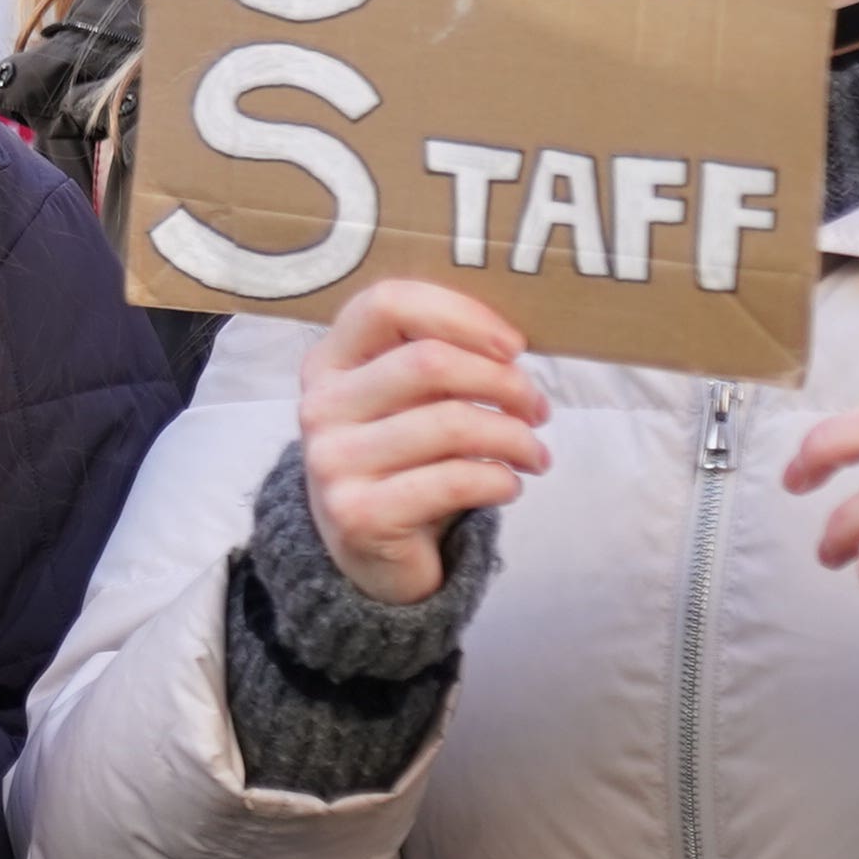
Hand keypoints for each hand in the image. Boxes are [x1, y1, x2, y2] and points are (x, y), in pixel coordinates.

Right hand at [297, 277, 546, 604]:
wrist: (366, 554)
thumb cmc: (403, 462)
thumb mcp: (404, 402)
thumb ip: (437, 363)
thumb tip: (512, 346)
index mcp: (330, 363)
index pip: (386, 304)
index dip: (459, 313)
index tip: (513, 345)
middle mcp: (321, 407)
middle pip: (429, 362)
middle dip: (504, 382)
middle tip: (537, 409)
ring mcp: (334, 463)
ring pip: (451, 423)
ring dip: (514, 438)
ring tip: (535, 454)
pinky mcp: (360, 515)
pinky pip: (454, 481)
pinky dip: (500, 480)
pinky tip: (509, 485)